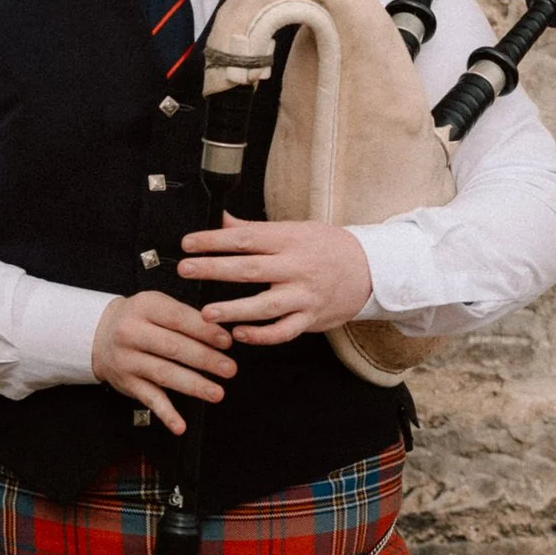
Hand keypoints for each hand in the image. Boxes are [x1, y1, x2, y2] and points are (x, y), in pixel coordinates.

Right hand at [92, 290, 238, 437]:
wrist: (98, 334)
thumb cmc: (138, 318)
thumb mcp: (156, 304)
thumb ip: (185, 316)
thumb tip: (221, 334)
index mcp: (144, 307)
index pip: (178, 319)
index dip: (204, 331)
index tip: (227, 341)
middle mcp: (131, 333)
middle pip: (173, 348)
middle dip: (205, 359)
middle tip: (229, 368)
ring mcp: (128, 360)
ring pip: (164, 374)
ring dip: (193, 385)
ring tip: (217, 393)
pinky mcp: (127, 383)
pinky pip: (149, 399)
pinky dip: (166, 414)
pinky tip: (180, 426)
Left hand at [178, 216, 374, 347]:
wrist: (369, 270)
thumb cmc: (326, 247)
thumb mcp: (294, 229)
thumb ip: (256, 229)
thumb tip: (222, 219)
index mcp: (289, 240)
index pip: (246, 238)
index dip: (214, 240)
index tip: (188, 243)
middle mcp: (296, 267)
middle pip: (250, 269)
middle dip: (214, 269)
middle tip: (186, 269)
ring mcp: (304, 295)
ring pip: (266, 306)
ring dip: (234, 310)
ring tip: (207, 314)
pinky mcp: (310, 319)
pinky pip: (283, 331)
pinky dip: (261, 335)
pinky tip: (239, 334)